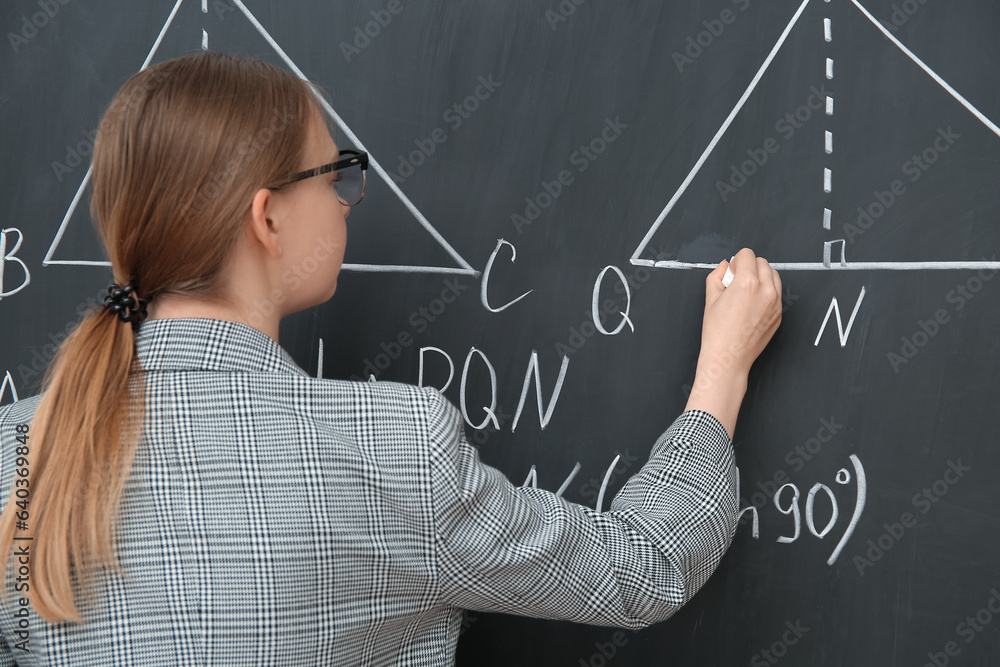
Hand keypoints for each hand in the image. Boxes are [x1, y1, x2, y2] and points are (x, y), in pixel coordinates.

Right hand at [684, 248, 781, 437]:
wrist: (728, 358)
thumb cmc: (717, 332)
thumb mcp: (710, 299)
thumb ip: (717, 276)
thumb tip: (725, 266)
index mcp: (747, 283)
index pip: (747, 255)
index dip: (736, 261)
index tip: (730, 272)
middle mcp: (766, 291)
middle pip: (762, 262)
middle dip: (749, 267)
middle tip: (736, 282)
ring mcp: (776, 303)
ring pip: (773, 275)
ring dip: (761, 277)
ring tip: (746, 292)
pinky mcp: (779, 314)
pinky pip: (776, 293)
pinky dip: (766, 292)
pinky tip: (752, 305)